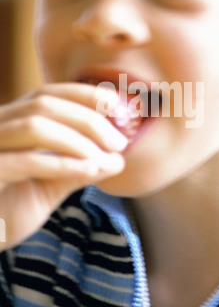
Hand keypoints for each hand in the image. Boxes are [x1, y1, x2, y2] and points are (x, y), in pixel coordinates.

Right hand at [0, 83, 127, 250]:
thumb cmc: (8, 211)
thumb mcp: (48, 187)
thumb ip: (78, 170)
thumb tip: (117, 159)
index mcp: (8, 124)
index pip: (45, 95)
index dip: (81, 94)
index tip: (115, 103)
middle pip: (43, 105)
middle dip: (87, 119)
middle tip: (119, 142)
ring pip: (34, 127)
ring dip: (78, 141)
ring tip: (106, 158)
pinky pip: (26, 162)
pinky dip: (63, 163)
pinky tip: (90, 170)